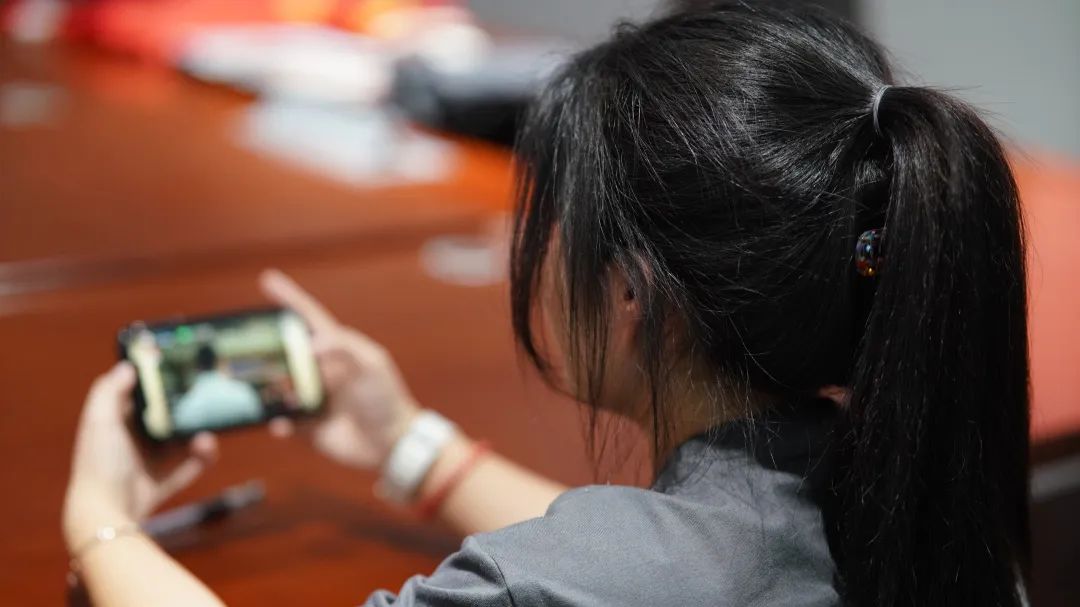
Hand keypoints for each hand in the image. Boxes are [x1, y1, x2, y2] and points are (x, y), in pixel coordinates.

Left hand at [63, 363, 217, 551]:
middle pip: (160, 419)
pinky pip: (186, 467)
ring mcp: (145, 465)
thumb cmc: (99, 464)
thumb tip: (128, 366)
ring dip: (195, 433)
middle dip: (180, 408)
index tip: (173, 369)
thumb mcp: (100, 421)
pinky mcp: (160, 484)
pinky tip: (208, 447)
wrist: (106, 513)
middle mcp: (129, 443)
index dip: (150, 384)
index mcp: (112, 426)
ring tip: (207, 429)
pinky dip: (200, 458)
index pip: (133, 398)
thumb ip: (109, 391)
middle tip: (201, 395)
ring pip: (177, 442)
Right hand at [260, 269, 420, 468]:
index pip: (309, 318)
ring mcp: (311, 398)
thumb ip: (343, 348)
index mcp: (336, 350)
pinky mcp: (307, 427)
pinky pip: (283, 422)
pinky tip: (280, 424)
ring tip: (255, 387)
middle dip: (264, 348)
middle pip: (285, 353)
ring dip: (266, 387)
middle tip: (242, 346)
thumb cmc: (386, 398)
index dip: (289, 299)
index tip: (267, 279)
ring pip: (278, 387)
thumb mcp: (371, 365)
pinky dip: (277, 422)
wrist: (391, 442)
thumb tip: (309, 346)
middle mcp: (320, 371)